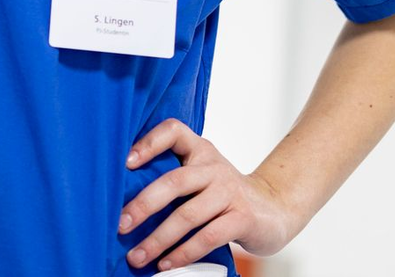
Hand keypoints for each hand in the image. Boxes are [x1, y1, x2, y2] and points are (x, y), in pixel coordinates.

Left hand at [119, 119, 295, 270]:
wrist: (274, 208)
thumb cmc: (224, 193)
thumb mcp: (202, 174)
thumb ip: (176, 178)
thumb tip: (129, 204)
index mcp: (200, 149)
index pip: (173, 131)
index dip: (148, 142)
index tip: (125, 163)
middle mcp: (213, 166)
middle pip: (174, 181)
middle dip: (143, 205)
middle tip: (120, 224)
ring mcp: (229, 191)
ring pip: (187, 215)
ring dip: (158, 239)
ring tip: (137, 256)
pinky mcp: (241, 218)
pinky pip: (207, 237)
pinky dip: (183, 253)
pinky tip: (166, 263)